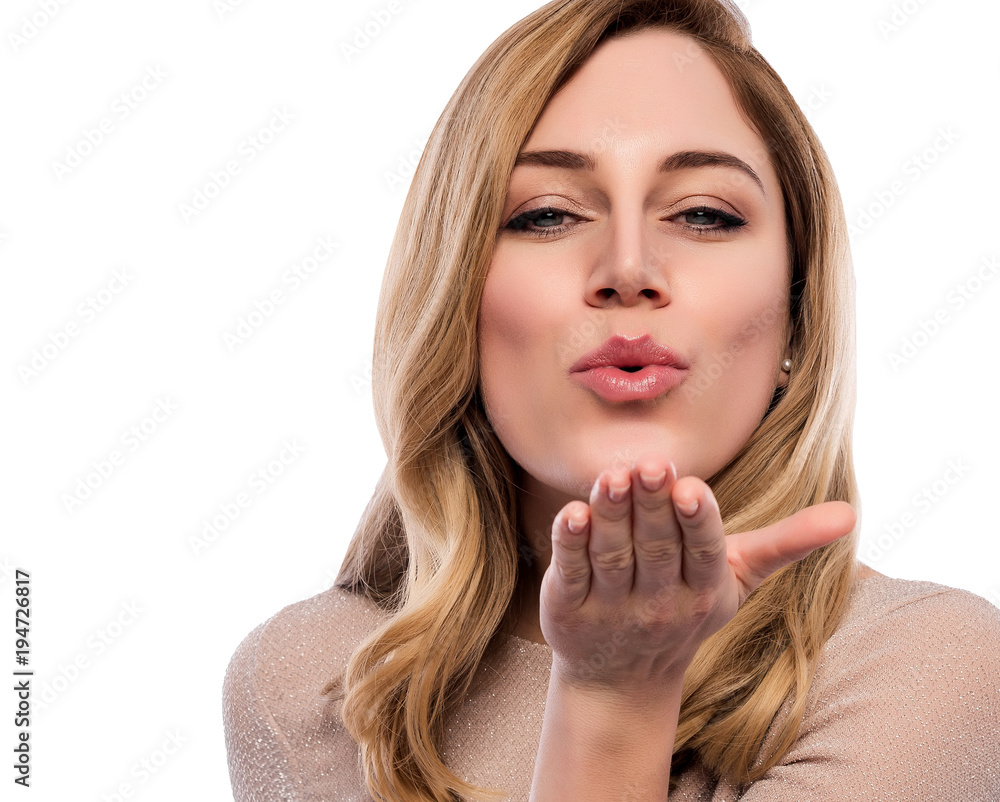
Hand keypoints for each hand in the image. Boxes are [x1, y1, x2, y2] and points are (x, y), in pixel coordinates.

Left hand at [539, 453, 855, 693]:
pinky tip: (570, 512)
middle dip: (652, 505)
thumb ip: (787, 542)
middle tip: (647, 464)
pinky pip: (572, 571)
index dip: (697, 520)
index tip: (692, 488)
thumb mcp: (740, 577)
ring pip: (613, 556)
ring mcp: (613, 606)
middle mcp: (660, 600)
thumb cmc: (688, 604)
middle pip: (656, 547)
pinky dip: (569, 543)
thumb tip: (850, 513)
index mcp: (704, 588)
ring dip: (610, 515)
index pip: (703, 551)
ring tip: (611, 476)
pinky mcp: (570, 607)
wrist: (623, 677)